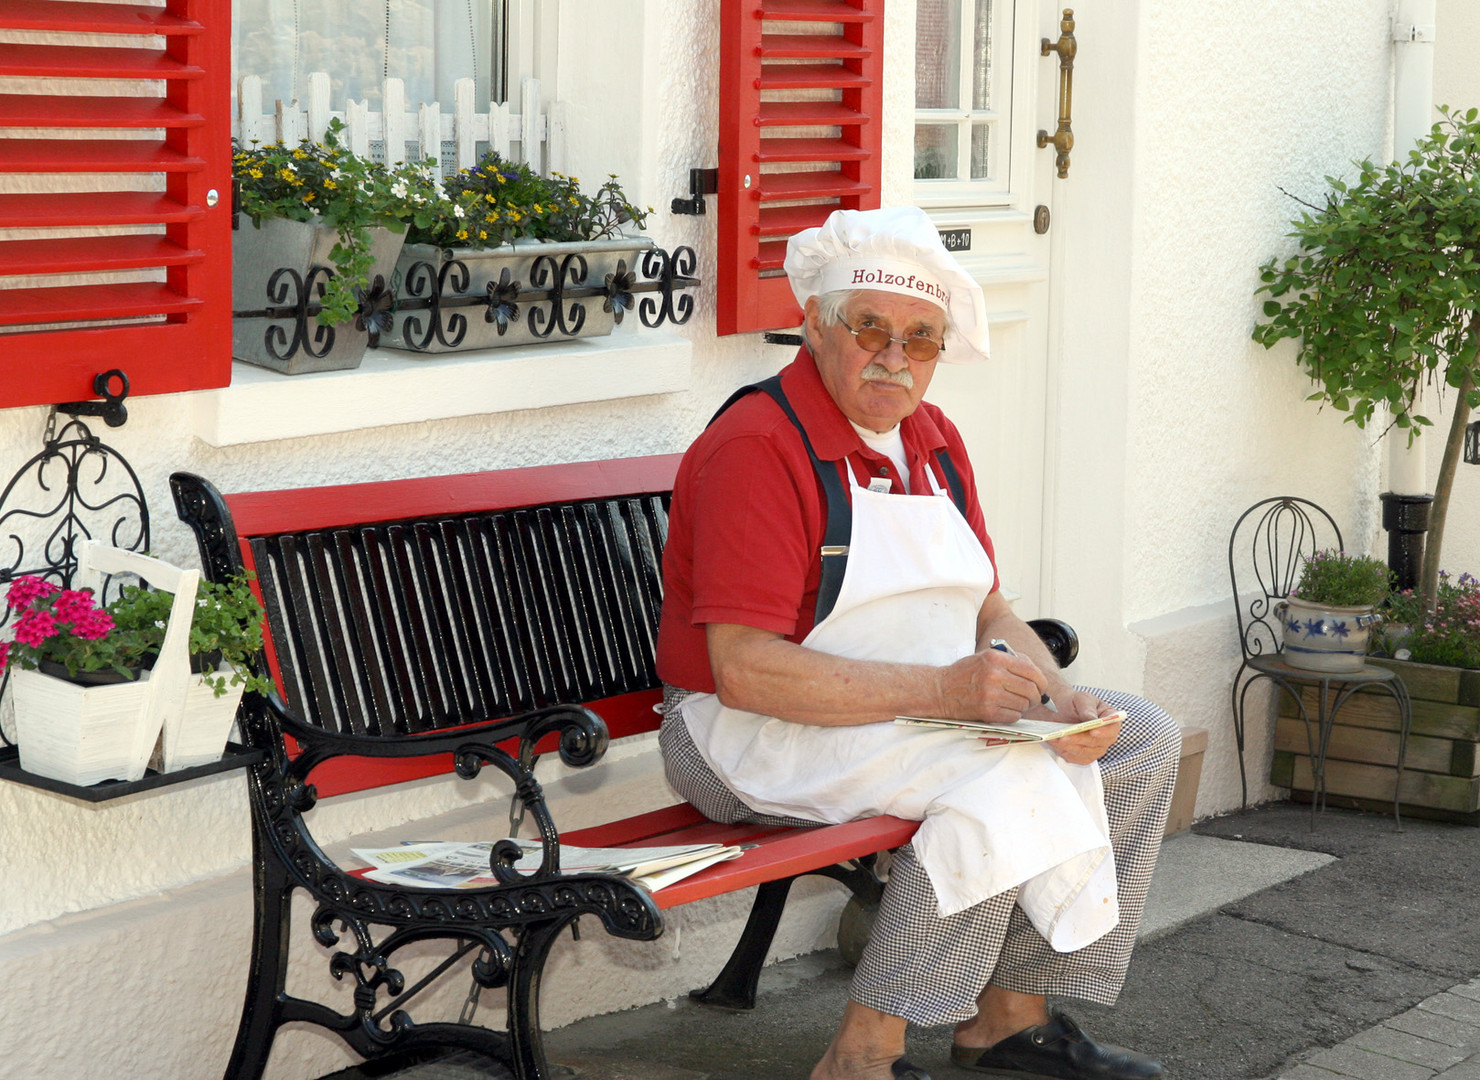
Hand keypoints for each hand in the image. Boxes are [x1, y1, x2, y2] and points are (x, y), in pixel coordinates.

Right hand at [934, 647, 1050, 723]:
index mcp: (996, 658)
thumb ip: (1010, 661)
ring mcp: (990, 694)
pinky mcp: (987, 711)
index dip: (1041, 681)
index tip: (1041, 687)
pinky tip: (1004, 710)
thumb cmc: (965, 674)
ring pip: (1024, 704)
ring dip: (1023, 706)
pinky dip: (1013, 715)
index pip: (1031, 670)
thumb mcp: (985, 657)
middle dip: (1036, 697)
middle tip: (1033, 699)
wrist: (940, 690)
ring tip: (1013, 703)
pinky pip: (1013, 716)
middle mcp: (994, 674)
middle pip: (1031, 689)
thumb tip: (1037, 675)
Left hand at [1041, 691, 1119, 765]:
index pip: (1112, 728)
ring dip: (1068, 745)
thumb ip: (1087, 708)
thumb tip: (1092, 719)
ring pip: (1083, 751)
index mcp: (1110, 720)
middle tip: (1065, 735)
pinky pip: (1074, 757)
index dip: (1104, 732)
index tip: (1092, 731)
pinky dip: (1063, 750)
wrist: (1060, 711)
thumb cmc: (1074, 704)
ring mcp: (1095, 749)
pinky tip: (1054, 742)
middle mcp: (1105, 737)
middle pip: (1096, 743)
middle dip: (1079, 739)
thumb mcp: (1081, 699)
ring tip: (1055, 738)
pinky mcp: (1083, 757)